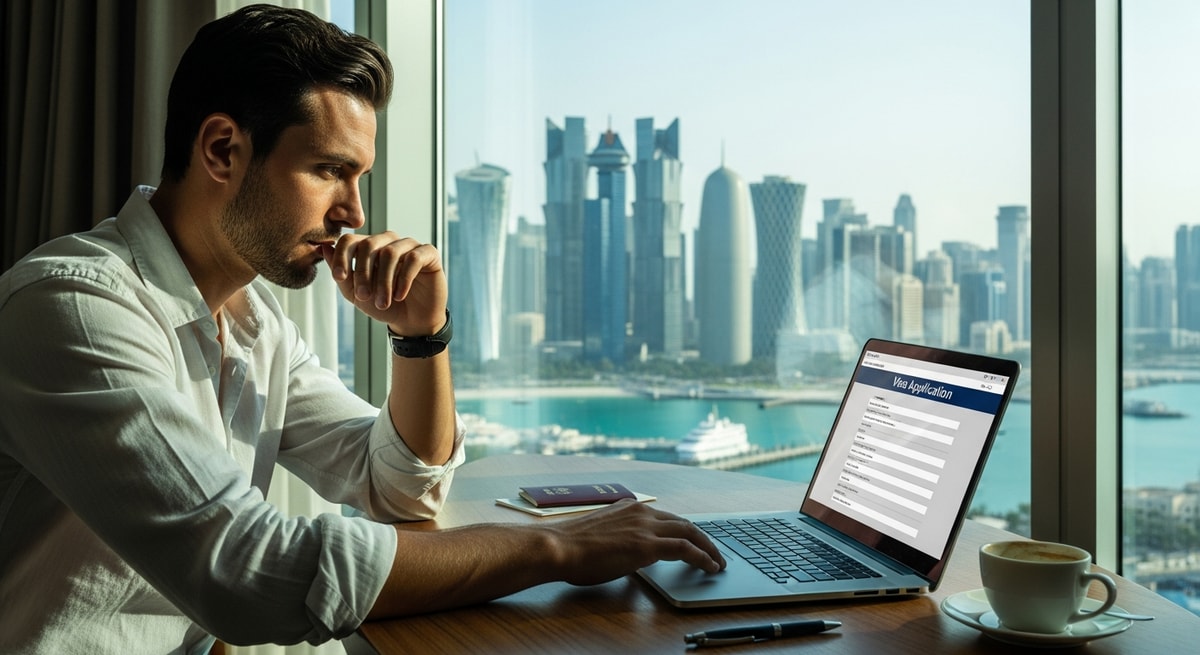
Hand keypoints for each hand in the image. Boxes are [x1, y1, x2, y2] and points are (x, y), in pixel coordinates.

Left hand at [321, 232, 446, 332]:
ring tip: (383, 303)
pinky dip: (404, 279)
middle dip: (363, 273)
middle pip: (369, 244)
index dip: (341, 256)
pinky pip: (413, 258)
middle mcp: (389, 242)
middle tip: (363, 297)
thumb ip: (341, 274)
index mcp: (369, 248)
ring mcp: (409, 246)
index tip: (338, 277)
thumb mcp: (356, 294)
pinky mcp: (429, 254)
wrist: (412, 322)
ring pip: (390, 253)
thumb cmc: (383, 305)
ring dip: (383, 281)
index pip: (351, 240)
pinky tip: (400, 295)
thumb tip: (324, 249)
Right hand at [545, 500, 725, 585]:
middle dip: (703, 538)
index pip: (667, 518)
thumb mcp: (602, 538)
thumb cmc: (571, 548)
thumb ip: (621, 542)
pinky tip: (709, 567)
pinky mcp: (646, 544)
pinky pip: (685, 548)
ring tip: (718, 562)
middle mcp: (641, 512)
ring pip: (690, 532)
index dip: (685, 531)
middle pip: (684, 523)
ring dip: (708, 547)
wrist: (558, 548)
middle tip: (714, 553)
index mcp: (630, 508)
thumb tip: (630, 558)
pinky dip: (702, 557)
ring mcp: (645, 526)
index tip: (695, 542)